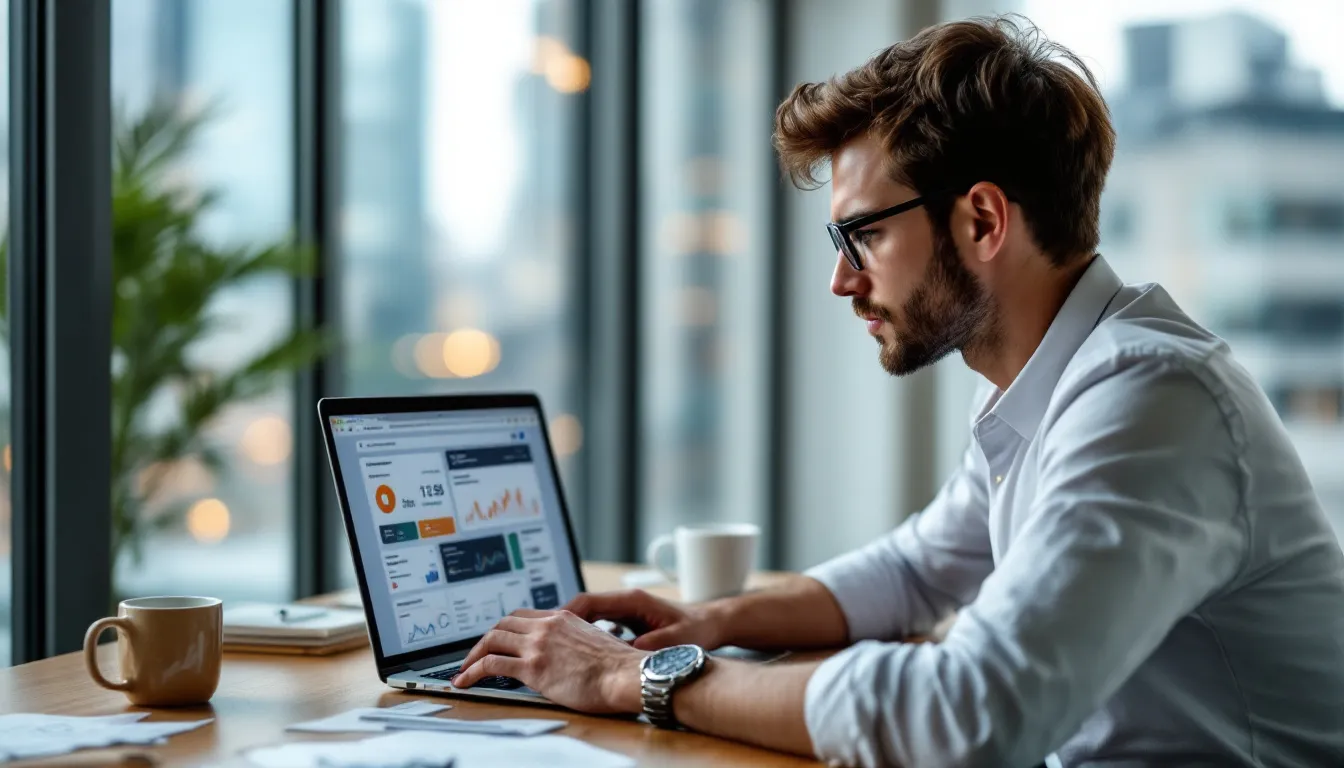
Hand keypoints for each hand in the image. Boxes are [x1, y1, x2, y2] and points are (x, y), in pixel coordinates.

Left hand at [452, 609, 648, 713]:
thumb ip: (577, 643)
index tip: (498, 640)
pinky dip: (473, 671)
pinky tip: (466, 680)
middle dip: (485, 640)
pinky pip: (491, 664)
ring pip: (492, 639)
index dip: (506, 629)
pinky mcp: (533, 667)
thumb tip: (571, 655)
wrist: (627, 675)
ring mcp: (538, 645)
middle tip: (476, 655)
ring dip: (473, 655)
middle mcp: (547, 625)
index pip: (524, 616)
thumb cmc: (620, 667)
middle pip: (503, 624)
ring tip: (464, 670)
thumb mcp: (596, 643)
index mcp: (563, 618)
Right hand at [564, 590, 724, 650]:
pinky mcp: (626, 620)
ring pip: (587, 616)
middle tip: (542, 641)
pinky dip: (584, 636)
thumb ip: (654, 643)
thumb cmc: (696, 629)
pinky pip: (596, 624)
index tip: (550, 630)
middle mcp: (624, 601)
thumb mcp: (676, 638)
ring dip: (570, 630)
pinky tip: (575, 653)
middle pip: (582, 607)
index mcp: (632, 600)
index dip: (567, 616)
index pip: (589, 602)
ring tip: (552, 649)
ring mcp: (624, 609)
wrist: (711, 624)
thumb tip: (632, 650)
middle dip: (560, 623)